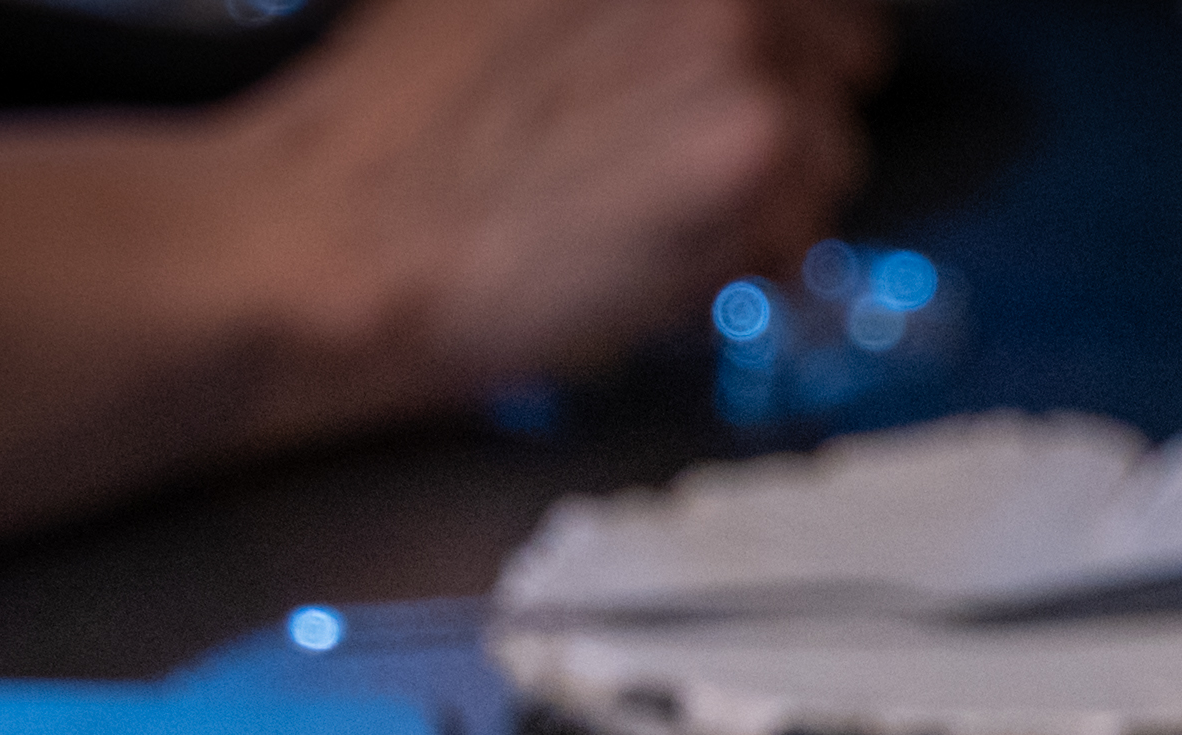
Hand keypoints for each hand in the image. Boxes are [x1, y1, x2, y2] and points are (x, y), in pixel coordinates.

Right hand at [222, 0, 887, 411]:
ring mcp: (737, 41)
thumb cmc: (399, 131)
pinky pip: (810, 222)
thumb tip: (703, 31)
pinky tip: (654, 263)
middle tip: (683, 169)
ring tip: (650, 223)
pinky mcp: (750, 149)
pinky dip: (752, 262)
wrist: (339, 234)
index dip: (779, 46)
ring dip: (768, 201)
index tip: (747, 88)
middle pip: (843, 50)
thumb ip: (627, 8)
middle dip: (783, 119)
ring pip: (833, 146)